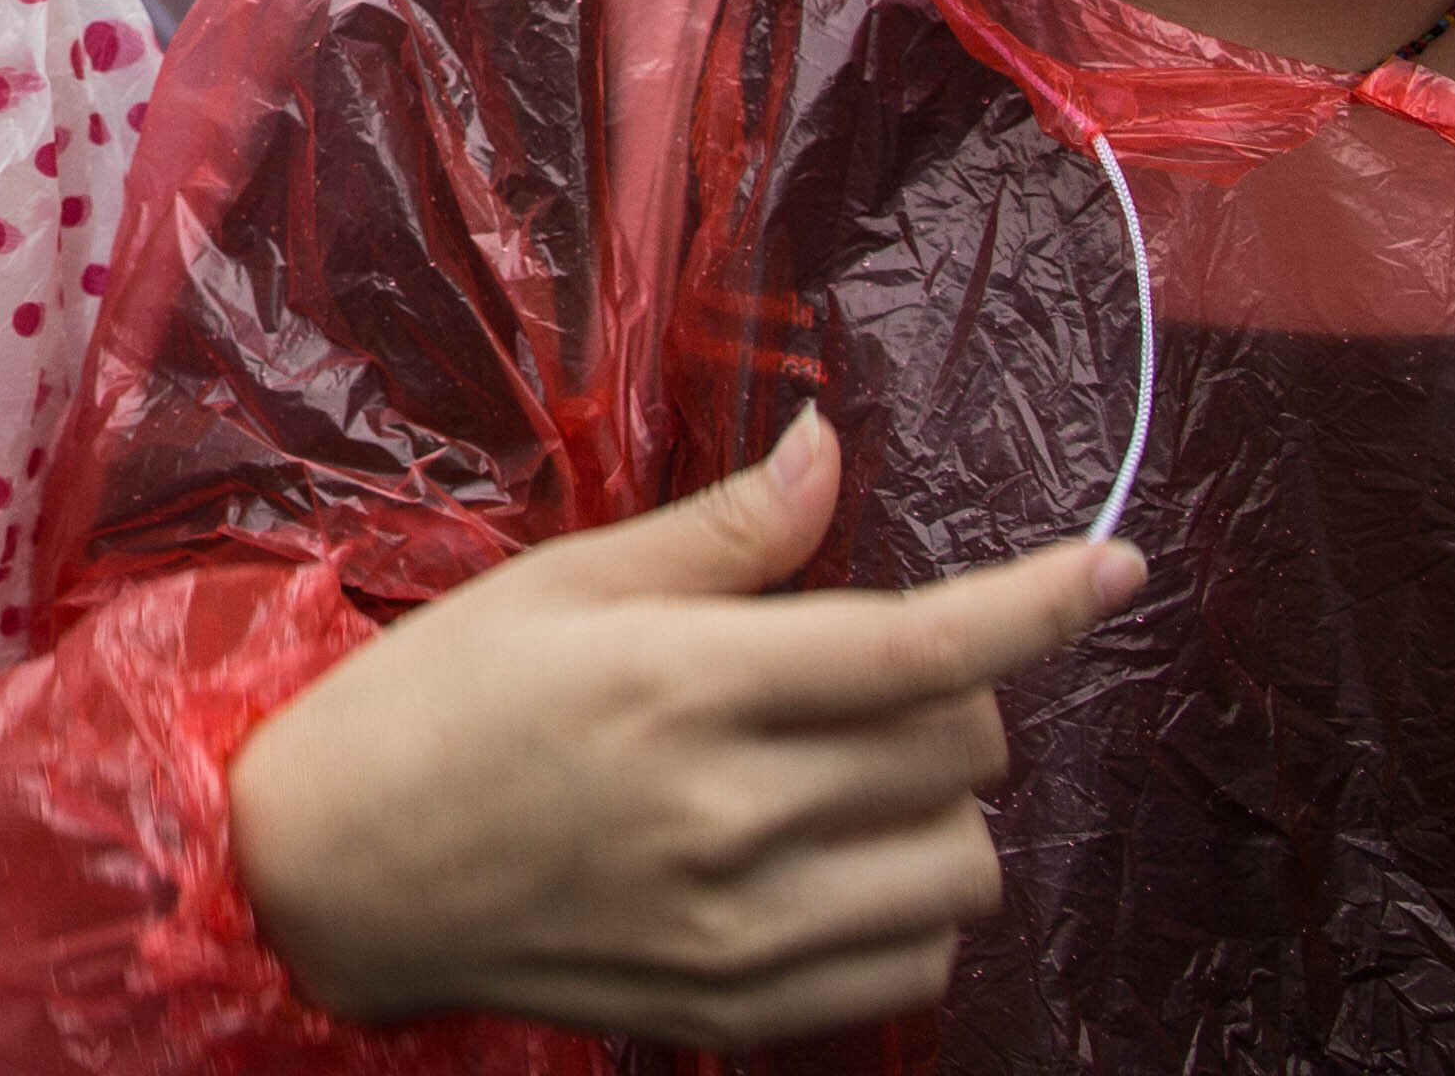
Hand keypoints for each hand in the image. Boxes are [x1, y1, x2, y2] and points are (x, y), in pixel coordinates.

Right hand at [226, 409, 1138, 1046]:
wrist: (337, 872)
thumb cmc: (441, 701)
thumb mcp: (563, 583)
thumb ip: (722, 535)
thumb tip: (830, 450)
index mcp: (686, 681)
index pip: (921, 643)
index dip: (1040, 602)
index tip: (1117, 566)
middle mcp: (731, 812)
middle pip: (963, 750)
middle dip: (948, 694)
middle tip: (857, 676)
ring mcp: (742, 925)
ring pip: (962, 866)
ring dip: (937, 808)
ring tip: (846, 778)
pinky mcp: (740, 1005)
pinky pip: (917, 968)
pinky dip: (909, 911)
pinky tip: (831, 865)